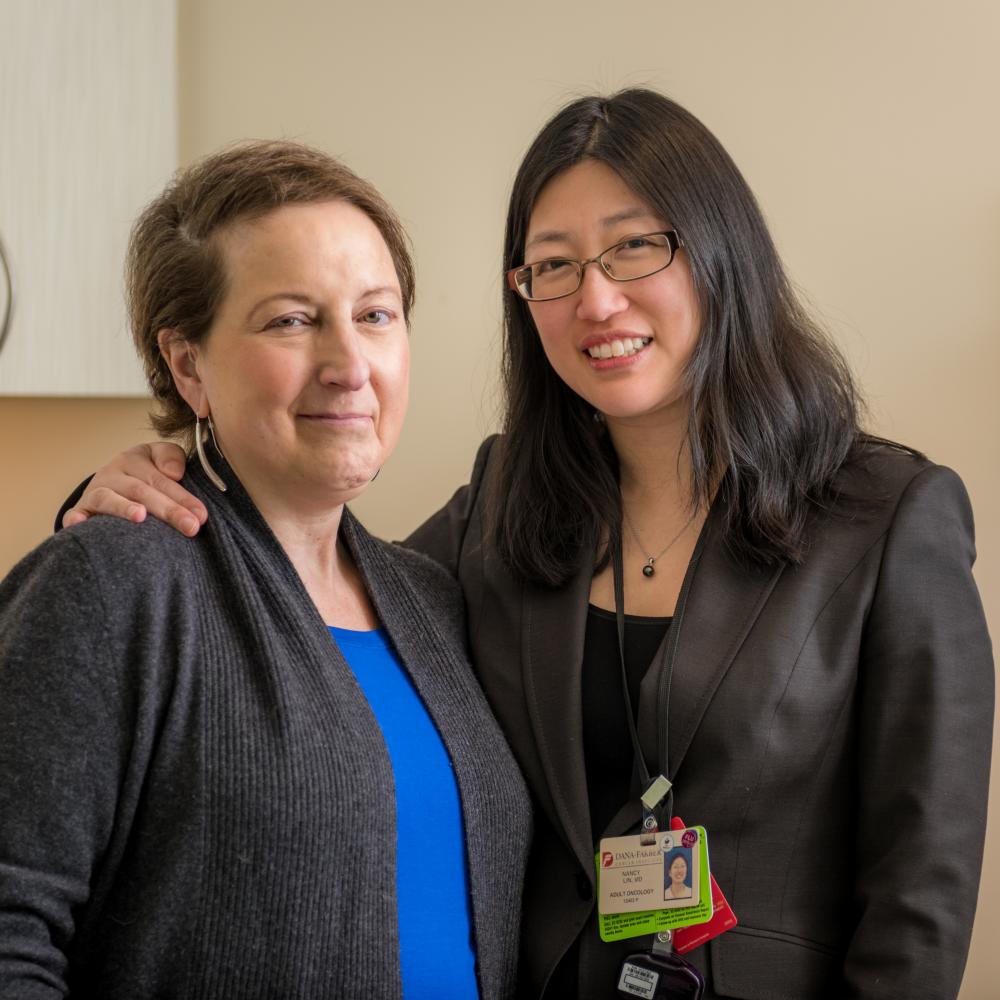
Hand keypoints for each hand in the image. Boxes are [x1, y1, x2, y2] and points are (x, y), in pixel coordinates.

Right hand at [61, 443, 206, 535]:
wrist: (110, 482)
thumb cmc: (145, 474)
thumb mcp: (159, 458)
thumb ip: (171, 458)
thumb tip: (174, 473)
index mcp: (133, 460)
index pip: (160, 479)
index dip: (182, 497)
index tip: (201, 515)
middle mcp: (111, 474)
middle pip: (140, 491)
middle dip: (168, 510)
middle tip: (191, 527)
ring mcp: (92, 493)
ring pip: (107, 499)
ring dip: (123, 507)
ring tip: (140, 517)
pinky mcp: (78, 512)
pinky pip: (74, 516)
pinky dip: (76, 520)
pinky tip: (81, 524)